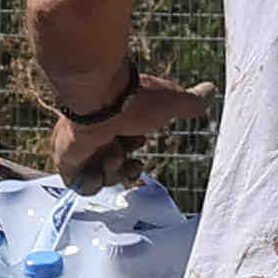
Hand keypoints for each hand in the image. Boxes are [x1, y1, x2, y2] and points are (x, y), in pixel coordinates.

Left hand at [47, 67, 211, 180]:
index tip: (139, 139)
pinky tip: (97, 165)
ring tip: (111, 153)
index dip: (136, 155)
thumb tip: (211, 90)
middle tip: (125, 154)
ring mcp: (80, 150)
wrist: (100, 99)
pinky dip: (92, 183)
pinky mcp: (66, 162)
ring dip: (113, 171)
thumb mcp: (172, 102)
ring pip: (102, 179)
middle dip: (127, 168)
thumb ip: (191, 101)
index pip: (126, 152)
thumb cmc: (135, 99)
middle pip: (116, 170)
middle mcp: (97, 138)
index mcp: (117, 126)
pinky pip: (79, 187)